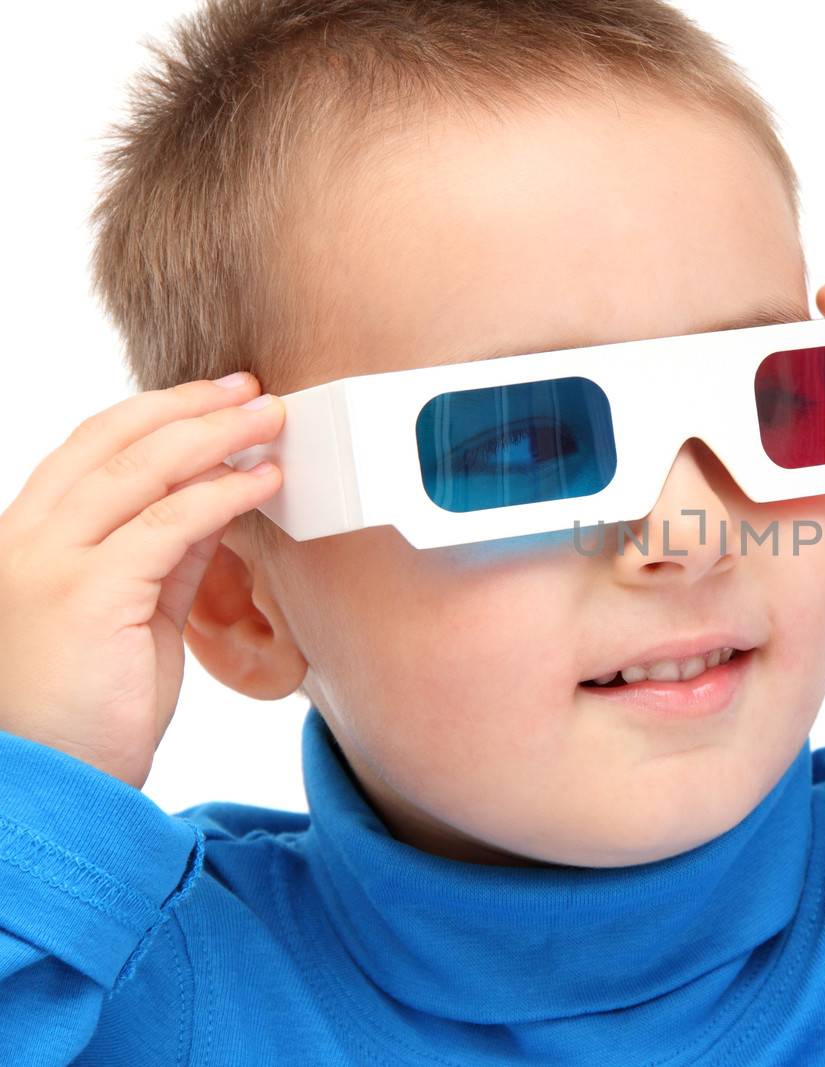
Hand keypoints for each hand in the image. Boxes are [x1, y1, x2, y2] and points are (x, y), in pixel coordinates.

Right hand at [0, 374, 283, 787]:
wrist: (54, 787)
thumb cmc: (89, 712)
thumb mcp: (130, 615)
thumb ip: (161, 560)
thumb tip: (214, 506)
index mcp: (29, 539)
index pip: (91, 449)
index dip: (157, 413)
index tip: (217, 397)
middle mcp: (27, 540)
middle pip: (113, 442)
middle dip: (192, 407)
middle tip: (254, 390)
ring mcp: (50, 563)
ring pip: (140, 470)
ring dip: (216, 436)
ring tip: (272, 421)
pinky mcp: (87, 593)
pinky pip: (168, 525)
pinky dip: (222, 496)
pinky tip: (263, 482)